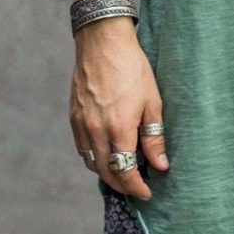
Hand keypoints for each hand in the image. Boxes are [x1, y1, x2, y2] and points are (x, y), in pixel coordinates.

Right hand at [69, 23, 169, 201]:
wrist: (102, 41)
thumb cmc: (132, 67)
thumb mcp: (152, 101)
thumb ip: (154, 137)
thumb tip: (160, 165)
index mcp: (119, 128)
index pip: (125, 171)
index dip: (136, 187)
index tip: (146, 192)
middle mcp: (96, 130)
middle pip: (106, 172)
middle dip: (122, 185)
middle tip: (136, 188)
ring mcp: (81, 123)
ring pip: (91, 162)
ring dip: (106, 173)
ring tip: (122, 173)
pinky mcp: (73, 116)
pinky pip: (82, 147)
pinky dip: (93, 157)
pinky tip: (105, 153)